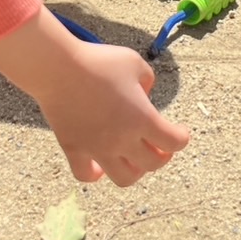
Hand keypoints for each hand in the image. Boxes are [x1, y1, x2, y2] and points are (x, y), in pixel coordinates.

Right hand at [0, 9, 189, 185]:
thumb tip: (143, 95)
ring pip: (124, 178)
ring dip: (135, 170)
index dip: (181, 138)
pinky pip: (86, 175)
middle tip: (158, 145)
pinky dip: (95, 174)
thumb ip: (147, 81)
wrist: (59, 68)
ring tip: (133, 157)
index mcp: (142, 119)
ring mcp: (97, 149)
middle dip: (161, 155)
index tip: (179, 132)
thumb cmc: (99, 62)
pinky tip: (99, 164)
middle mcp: (123, 140)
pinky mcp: (74, 149)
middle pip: (152, 163)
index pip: (174, 142)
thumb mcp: (134, 63)